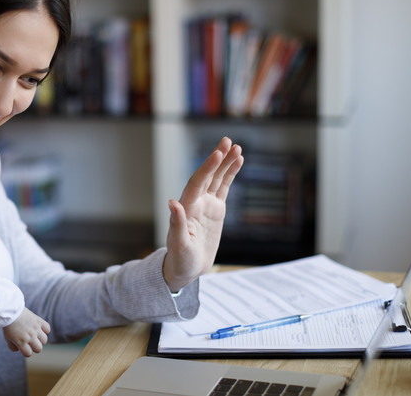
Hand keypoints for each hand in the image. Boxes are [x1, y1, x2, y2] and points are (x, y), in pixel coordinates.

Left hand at [2, 308, 50, 356]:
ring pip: (44, 340)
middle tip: (31, 342)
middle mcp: (30, 336)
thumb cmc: (9, 325)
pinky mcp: (39, 321)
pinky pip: (47, 329)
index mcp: (21, 342)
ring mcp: (35, 329)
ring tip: (35, 335)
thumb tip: (19, 349)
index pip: (28, 354)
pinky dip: (45, 330)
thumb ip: (12, 347)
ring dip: (40, 340)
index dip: (26, 352)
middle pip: (39, 349)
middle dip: (35, 347)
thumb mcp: (7, 338)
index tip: (24, 347)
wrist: (11, 311)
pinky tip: (39, 328)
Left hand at [163, 137, 242, 292]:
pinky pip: (223, 187)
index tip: (217, 154)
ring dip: (225, 162)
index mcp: (186, 208)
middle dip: (217, 159)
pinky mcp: (215, 209)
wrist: (186, 268)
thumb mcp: (178, 245)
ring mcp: (205, 204)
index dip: (207, 168)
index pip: (197, 183)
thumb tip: (172, 202)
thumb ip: (176, 224)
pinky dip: (230, 174)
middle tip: (227, 141)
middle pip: (207, 175)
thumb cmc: (180, 260)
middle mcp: (195, 202)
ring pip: (216, 178)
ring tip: (236, 147)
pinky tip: (238, 161)